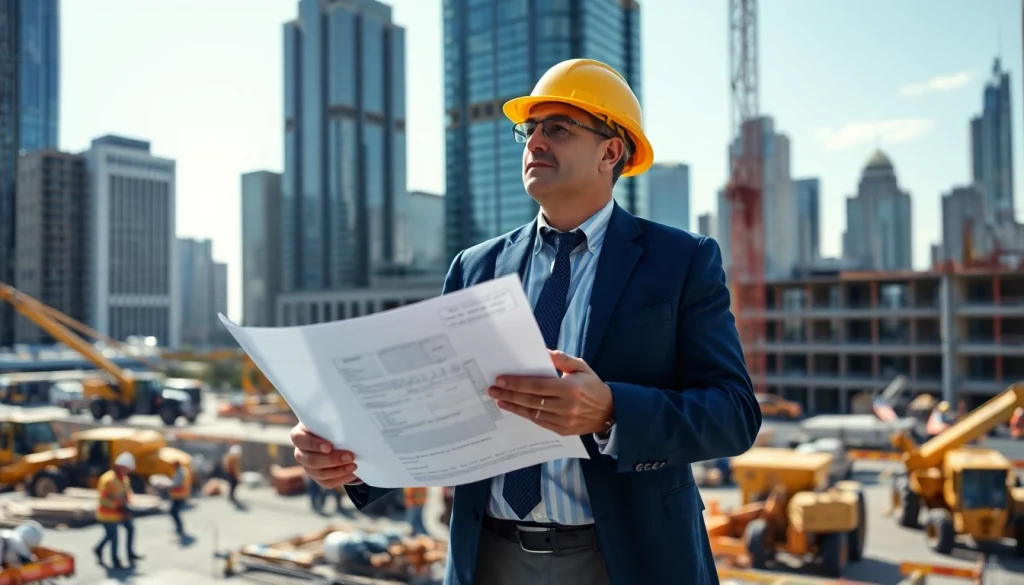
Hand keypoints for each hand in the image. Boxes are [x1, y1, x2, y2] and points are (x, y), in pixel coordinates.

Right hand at [290, 423, 360, 487]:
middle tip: (350, 456)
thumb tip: (349, 420)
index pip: (299, 439)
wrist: (336, 436)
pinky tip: (351, 473)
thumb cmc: (331, 424)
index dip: (313, 444)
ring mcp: (307, 466)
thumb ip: (333, 421)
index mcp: (300, 434)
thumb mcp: (330, 419)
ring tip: (353, 465)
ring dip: (338, 471)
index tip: (329, 447)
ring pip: (319, 473)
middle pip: (310, 460)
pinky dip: (340, 479)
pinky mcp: (317, 476)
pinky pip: (326, 482)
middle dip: (331, 460)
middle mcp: (300, 452)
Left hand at [488, 350, 613, 435]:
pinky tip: (515, 408)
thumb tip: (542, 352)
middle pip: (530, 400)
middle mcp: (565, 407)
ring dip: (514, 406)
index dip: (517, 383)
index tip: (501, 380)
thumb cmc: (593, 386)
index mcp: (570, 389)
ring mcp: (563, 421)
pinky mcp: (562, 430)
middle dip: (509, 394)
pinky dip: (525, 415)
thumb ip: (562, 359)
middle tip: (492, 390)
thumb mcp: (581, 367)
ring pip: (532, 413)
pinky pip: (539, 422)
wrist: (609, 413)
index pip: (537, 386)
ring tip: (499, 399)